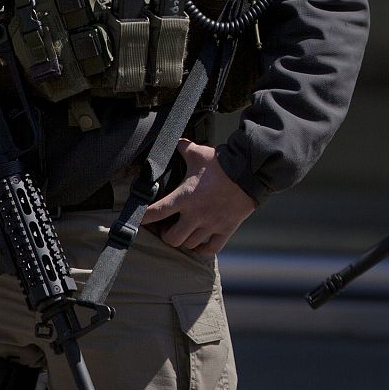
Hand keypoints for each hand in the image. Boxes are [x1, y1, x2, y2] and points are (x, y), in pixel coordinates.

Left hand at [141, 138, 256, 255]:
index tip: (138, 219)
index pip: (156, 213)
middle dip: (166, 234)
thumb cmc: (222, 163)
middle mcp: (196, 215)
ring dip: (184, 240)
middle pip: (172, 238)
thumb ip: (184, 148)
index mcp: (185, 197)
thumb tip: (175, 140)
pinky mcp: (226, 229)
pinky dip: (203, 249)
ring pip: (189, 244)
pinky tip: (199, 243)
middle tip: (166, 227)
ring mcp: (211, 224)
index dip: (143, 218)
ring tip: (183, 231)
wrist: (250, 172)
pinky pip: (211, 249)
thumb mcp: (199, 153)